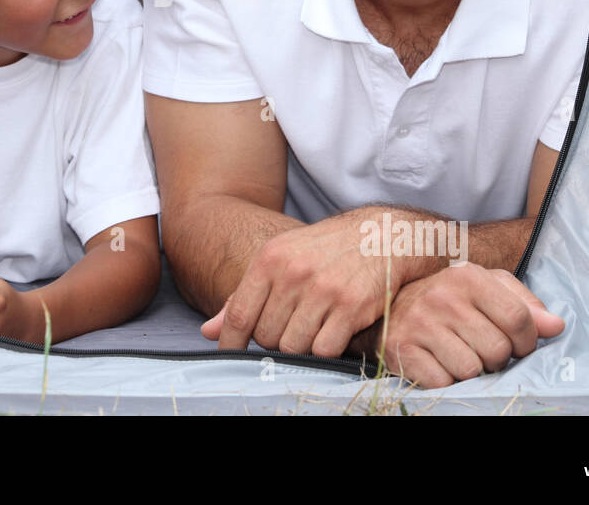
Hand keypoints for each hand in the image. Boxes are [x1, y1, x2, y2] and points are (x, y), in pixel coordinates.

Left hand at [200, 209, 417, 355]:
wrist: (380, 234)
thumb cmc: (323, 250)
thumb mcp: (279, 259)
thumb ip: (243, 296)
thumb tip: (209, 331)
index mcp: (270, 259)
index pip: (239, 314)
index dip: (230, 342)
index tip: (228, 354)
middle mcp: (294, 274)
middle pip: (266, 337)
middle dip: (274, 339)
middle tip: (291, 324)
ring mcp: (324, 290)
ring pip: (293, 347)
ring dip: (300, 345)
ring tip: (312, 325)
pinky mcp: (352, 307)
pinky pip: (324, 350)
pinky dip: (325, 348)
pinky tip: (331, 331)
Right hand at [351, 263, 564, 388]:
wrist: (388, 306)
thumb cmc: (448, 298)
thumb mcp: (486, 288)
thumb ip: (524, 303)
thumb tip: (556, 326)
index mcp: (468, 276)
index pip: (519, 319)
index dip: (527, 341)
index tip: (518, 345)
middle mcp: (442, 296)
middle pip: (498, 349)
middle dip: (497, 358)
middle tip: (482, 349)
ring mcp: (419, 323)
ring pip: (471, 369)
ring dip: (471, 370)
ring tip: (460, 354)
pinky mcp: (400, 349)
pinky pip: (443, 382)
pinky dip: (445, 380)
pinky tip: (438, 362)